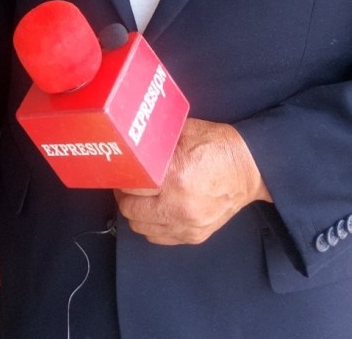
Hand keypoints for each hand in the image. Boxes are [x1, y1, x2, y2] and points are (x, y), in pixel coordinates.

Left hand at [114, 117, 270, 244]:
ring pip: (142, 228)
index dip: (122, 178)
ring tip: (139, 198)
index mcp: (175, 177)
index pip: (131, 187)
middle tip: (126, 185)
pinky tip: (154, 211)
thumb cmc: (215, 145)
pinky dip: (151, 226)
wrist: (249, 168)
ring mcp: (188, 225)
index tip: (120, 171)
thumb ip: (156, 142)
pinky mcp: (195, 236)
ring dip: (135, 214)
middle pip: (131, 211)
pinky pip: (159, 238)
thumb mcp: (182, 132)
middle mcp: (180, 206)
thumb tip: (131, 142)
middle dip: (124, 197)